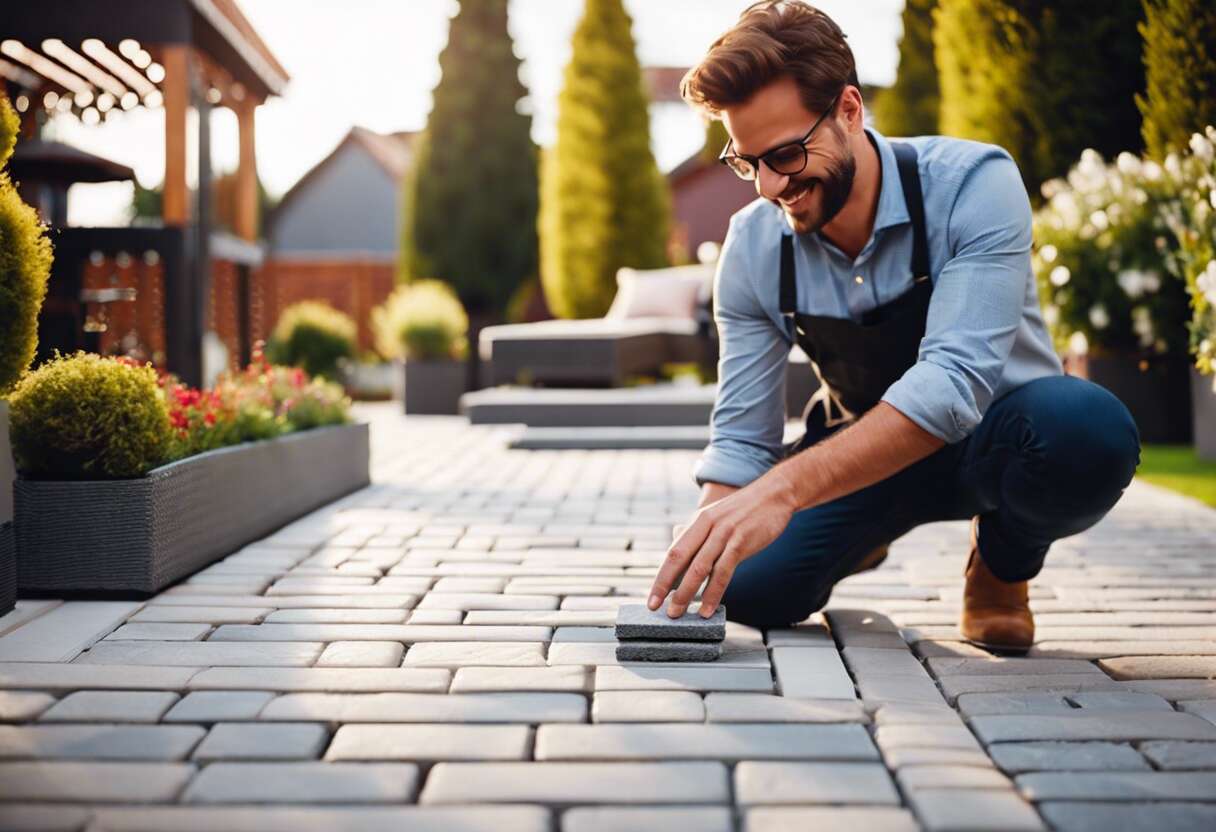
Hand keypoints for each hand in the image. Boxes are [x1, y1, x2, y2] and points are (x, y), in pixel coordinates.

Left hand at [648, 471, 798, 618]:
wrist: (775, 494)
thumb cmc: (746, 509)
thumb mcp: (717, 515)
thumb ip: (697, 531)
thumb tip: (676, 543)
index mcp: (699, 520)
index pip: (673, 552)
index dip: (660, 576)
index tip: (652, 597)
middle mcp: (707, 525)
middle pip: (679, 559)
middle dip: (665, 586)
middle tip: (656, 608)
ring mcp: (724, 533)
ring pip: (699, 568)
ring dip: (686, 593)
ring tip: (678, 613)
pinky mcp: (741, 542)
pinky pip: (723, 571)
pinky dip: (713, 592)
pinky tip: (707, 608)